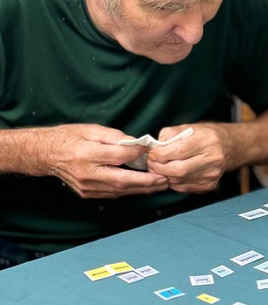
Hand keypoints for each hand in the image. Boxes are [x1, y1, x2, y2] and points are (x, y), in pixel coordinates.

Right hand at [46, 124, 168, 198]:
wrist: (46, 154)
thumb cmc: (70, 138)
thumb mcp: (92, 129)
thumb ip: (115, 136)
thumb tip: (136, 143)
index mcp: (87, 154)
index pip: (118, 156)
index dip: (137, 153)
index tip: (151, 148)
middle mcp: (87, 174)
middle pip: (122, 181)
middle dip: (146, 182)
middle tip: (165, 179)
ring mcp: (87, 187)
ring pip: (119, 191)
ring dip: (141, 189)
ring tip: (159, 184)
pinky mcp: (88, 193)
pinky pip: (112, 194)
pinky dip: (129, 191)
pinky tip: (142, 187)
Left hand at [148, 123, 230, 192]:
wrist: (228, 147)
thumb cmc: (206, 135)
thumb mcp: (189, 127)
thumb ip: (170, 134)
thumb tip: (156, 146)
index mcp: (208, 140)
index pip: (180, 150)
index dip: (161, 154)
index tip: (152, 153)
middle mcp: (213, 158)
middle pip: (179, 170)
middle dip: (159, 167)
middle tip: (152, 162)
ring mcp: (212, 174)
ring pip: (179, 181)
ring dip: (164, 175)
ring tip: (160, 167)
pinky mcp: (209, 185)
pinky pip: (183, 187)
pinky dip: (173, 181)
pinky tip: (173, 173)